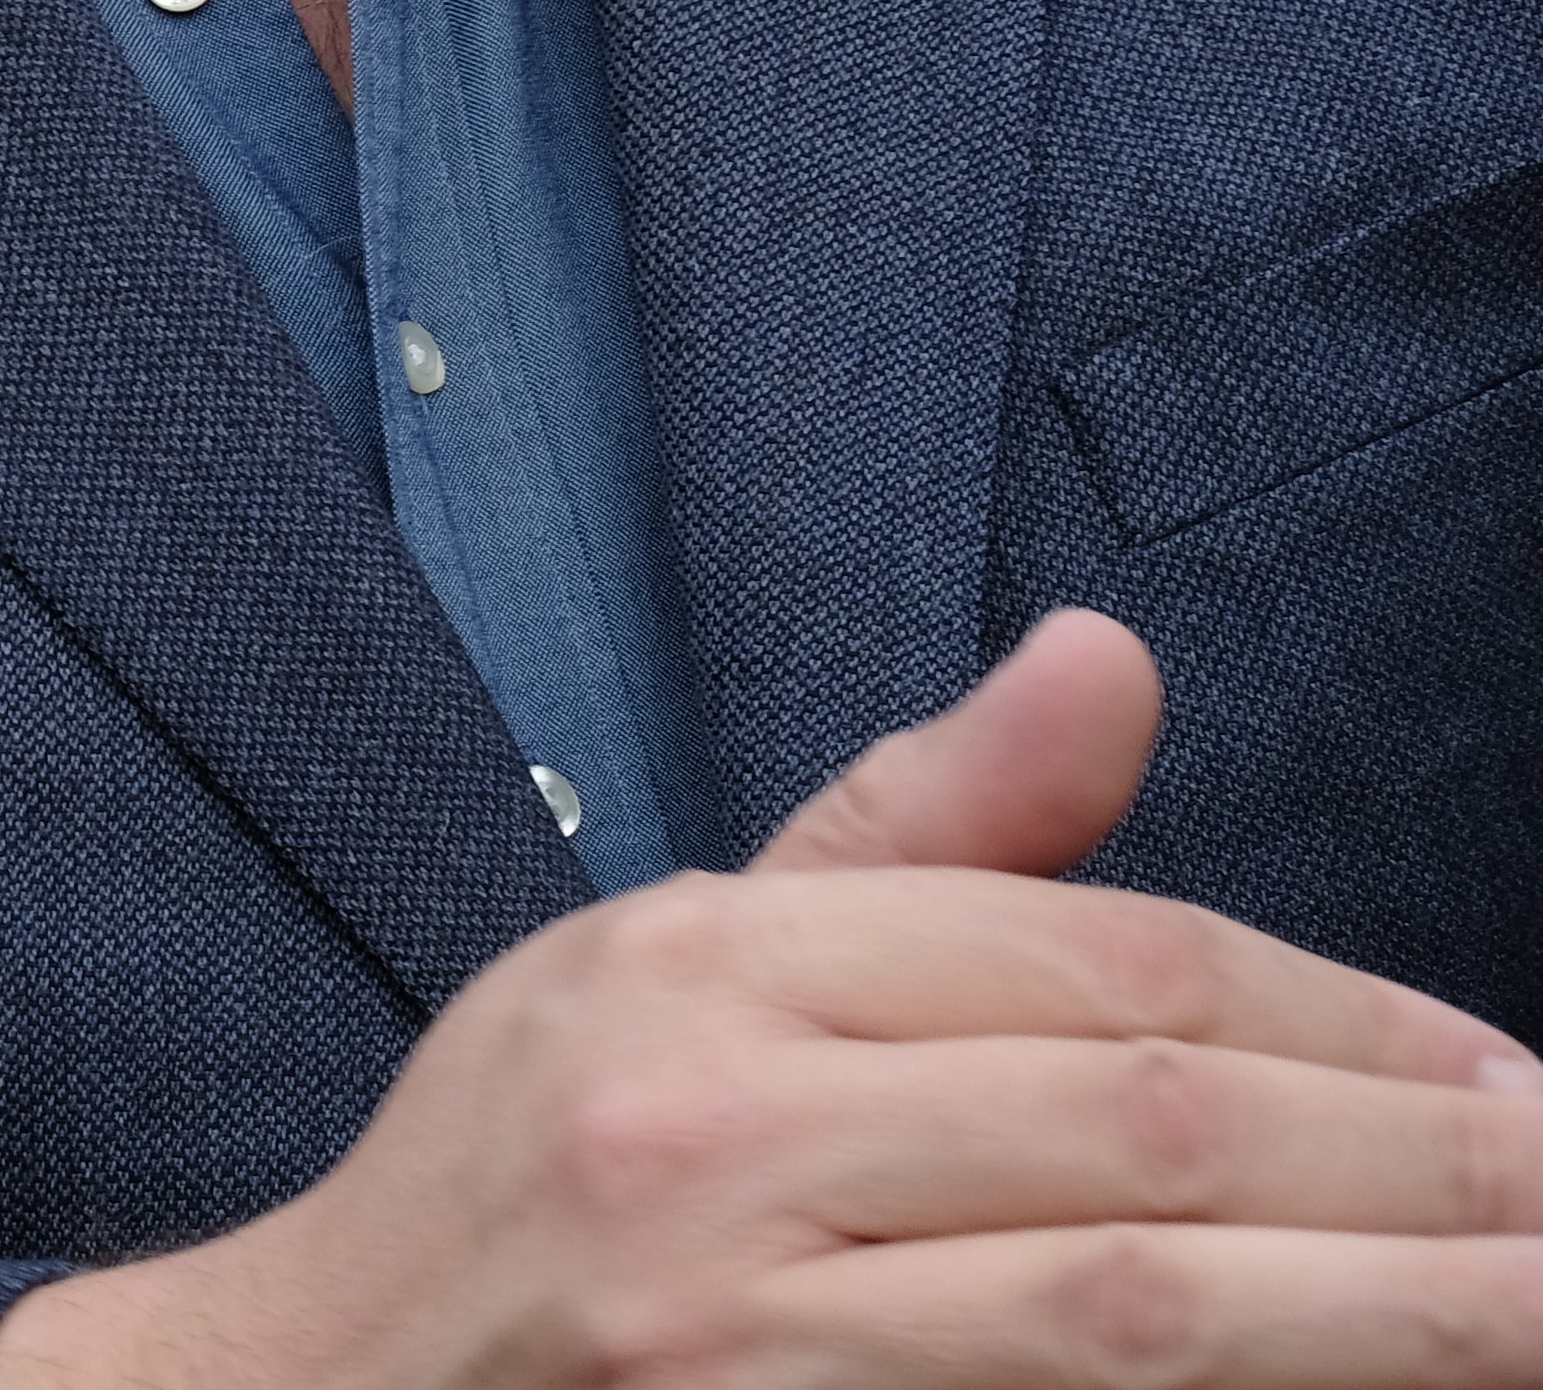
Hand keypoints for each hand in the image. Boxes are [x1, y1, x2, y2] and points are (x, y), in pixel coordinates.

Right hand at [0, 613, 1542, 1388]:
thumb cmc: (527, 1181)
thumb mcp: (675, 962)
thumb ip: (916, 831)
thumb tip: (1111, 655)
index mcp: (695, 966)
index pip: (1092, 966)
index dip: (1339, 1022)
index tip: (1506, 1085)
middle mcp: (702, 1127)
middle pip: (1145, 1128)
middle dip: (1419, 1167)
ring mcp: (727, 1324)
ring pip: (1135, 1304)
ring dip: (1391, 1310)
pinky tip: (1351, 1385)